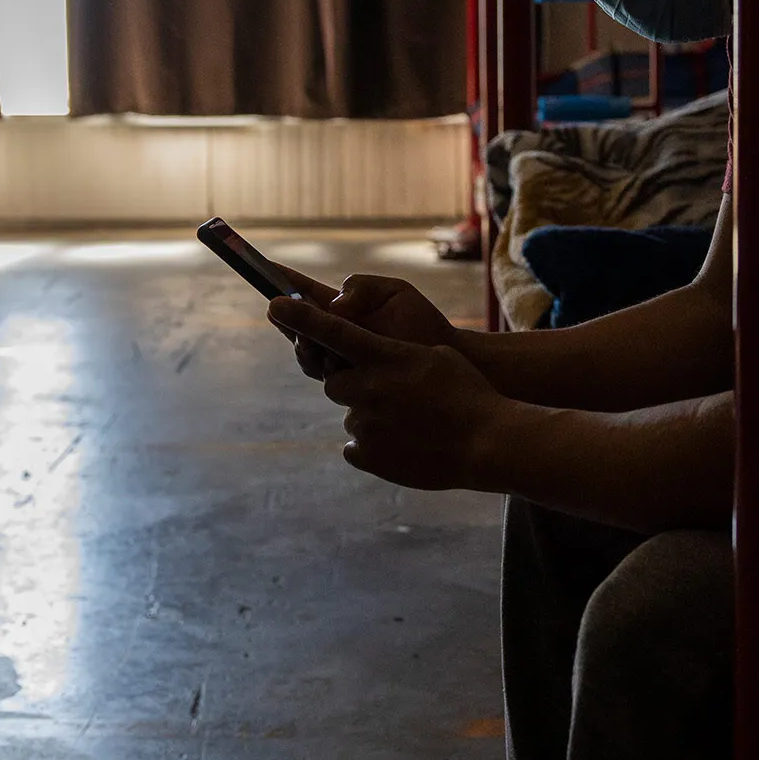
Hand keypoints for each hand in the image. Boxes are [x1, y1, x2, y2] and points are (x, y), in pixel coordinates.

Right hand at [267, 266, 456, 379]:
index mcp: (341, 307)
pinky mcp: (348, 385)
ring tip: (316, 337)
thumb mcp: (394, 291)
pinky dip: (323, 365)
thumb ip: (362, 289)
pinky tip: (333, 359)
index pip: (303, 293)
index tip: (262, 268)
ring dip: (305, 344)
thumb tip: (334, 307)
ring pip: (304, 353)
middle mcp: (334, 334)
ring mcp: (338, 360)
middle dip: (289, 319)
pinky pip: (323, 376)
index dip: (281, 281)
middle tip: (283, 309)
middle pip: (295, 326)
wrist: (444, 360)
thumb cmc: (421, 323)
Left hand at [268, 297, 509, 491]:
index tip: (273, 304)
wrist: (485, 443)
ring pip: (351, 414)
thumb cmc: (467, 392)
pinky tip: (405, 445)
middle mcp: (366, 386)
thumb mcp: (434, 356)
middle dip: (354, 385)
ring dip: (372, 416)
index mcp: (383, 355)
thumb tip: (372, 364)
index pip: (331, 330)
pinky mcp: (364, 455)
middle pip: (335, 381)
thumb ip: (395, 355)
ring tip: (411, 423)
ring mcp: (363, 423)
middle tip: (389, 394)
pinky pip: (356, 447)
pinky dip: (375, 446)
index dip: (300, 317)